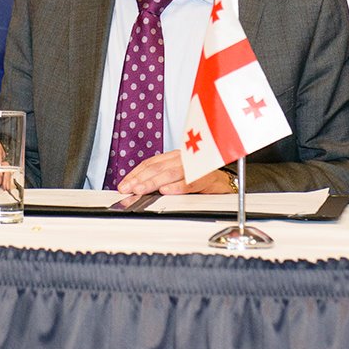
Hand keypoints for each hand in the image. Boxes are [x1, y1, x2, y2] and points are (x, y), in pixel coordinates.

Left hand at [116, 150, 235, 194]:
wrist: (225, 182)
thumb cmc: (199, 178)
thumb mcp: (177, 175)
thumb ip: (160, 177)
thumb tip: (136, 187)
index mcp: (174, 156)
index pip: (150, 163)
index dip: (135, 173)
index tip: (123, 184)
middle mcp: (183, 158)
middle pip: (157, 168)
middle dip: (140, 179)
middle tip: (128, 189)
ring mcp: (195, 167)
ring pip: (170, 173)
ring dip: (153, 182)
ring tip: (140, 190)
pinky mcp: (207, 178)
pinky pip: (190, 182)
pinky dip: (177, 186)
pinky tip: (165, 191)